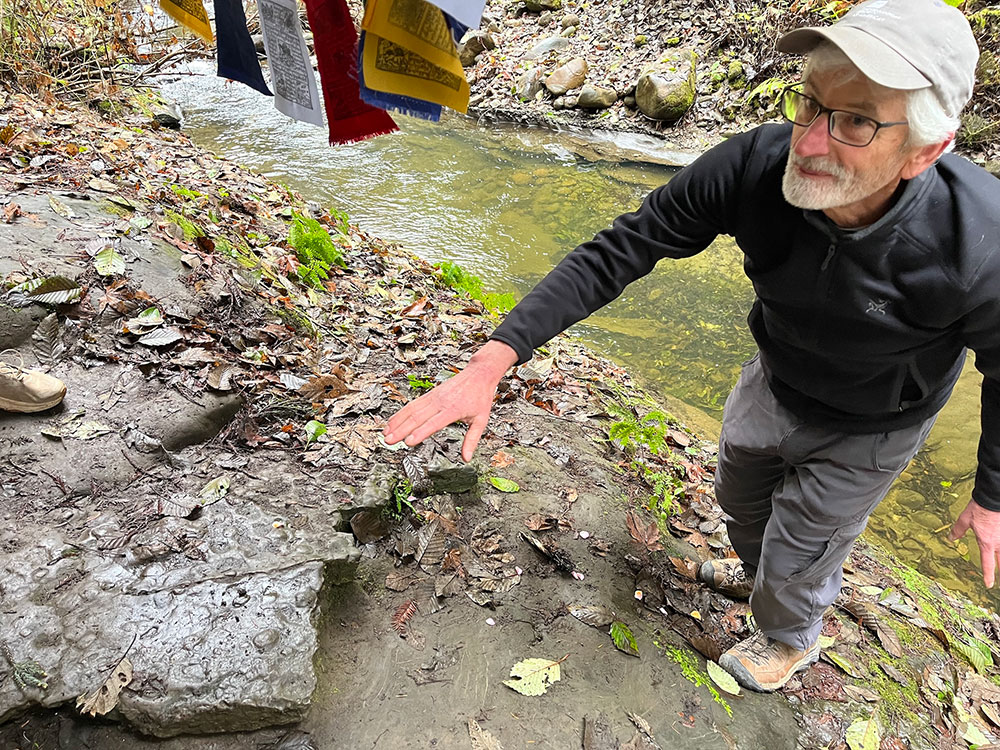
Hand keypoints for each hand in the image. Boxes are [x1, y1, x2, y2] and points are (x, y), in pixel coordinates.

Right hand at [383, 341, 517, 461]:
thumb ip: (472, 439)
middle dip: (401, 430)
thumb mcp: (481, 420)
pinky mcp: (430, 394)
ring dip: (397, 422)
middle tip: (389, 441)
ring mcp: (433, 397)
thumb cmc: (480, 397)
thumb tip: (466, 458)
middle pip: (417, 417)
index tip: (408, 442)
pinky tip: (392, 422)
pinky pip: (412, 404)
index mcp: (453, 409)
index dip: (420, 433)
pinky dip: (401, 413)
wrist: (479, 374)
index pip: (434, 423)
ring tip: (386, 433)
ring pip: (411, 409)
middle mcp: (440, 402)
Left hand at [950, 499, 999, 587]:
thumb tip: (951, 538)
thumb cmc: (980, 508)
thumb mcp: (965, 519)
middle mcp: (999, 542)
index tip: (989, 584)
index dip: (988, 575)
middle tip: (998, 577)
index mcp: (987, 543)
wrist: (993, 497)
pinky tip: (998, 539)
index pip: (987, 563)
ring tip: (999, 561)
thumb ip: (958, 530)